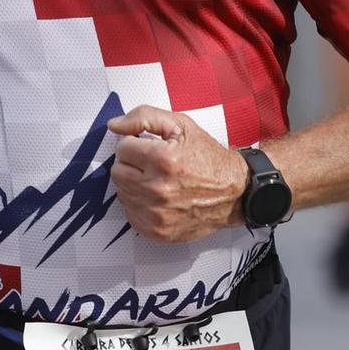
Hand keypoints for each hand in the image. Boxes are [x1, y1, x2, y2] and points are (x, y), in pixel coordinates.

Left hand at [108, 107, 249, 243]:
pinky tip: (157, 198)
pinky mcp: (157, 232)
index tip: (148, 148)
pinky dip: (139, 204)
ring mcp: (157, 214)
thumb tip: (114, 125)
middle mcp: (158, 189)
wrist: (234, 192)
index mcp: (163, 160)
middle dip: (131, 164)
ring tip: (157, 180)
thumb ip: (143, 117)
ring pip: (122, 193)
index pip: (122, 148)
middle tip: (151, 164)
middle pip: (117, 171)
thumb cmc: (207, 158)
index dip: (134, 144)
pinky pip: (130, 214)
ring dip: (134, 184)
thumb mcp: (181, 125)